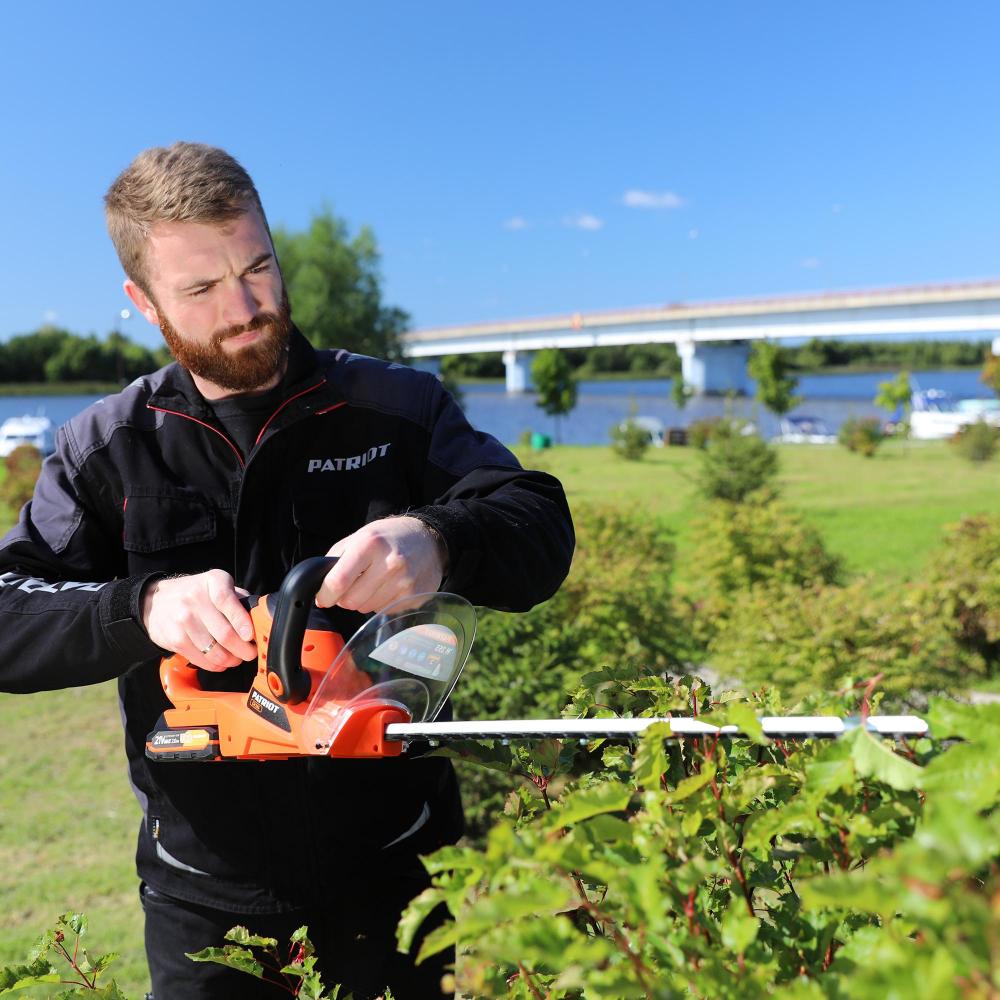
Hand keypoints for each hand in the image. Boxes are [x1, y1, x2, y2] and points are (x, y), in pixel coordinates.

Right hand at [141, 570, 256, 670]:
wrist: (157, 601)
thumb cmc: (196, 594)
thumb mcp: (218, 585)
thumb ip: (239, 599)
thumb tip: (261, 618)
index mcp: (213, 581)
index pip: (227, 601)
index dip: (242, 621)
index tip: (250, 636)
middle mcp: (195, 599)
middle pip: (224, 633)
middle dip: (243, 649)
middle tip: (250, 653)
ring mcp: (183, 620)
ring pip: (214, 650)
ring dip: (231, 660)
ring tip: (236, 658)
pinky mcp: (175, 639)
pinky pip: (201, 659)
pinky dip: (215, 665)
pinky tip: (221, 661)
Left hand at [317, 516, 446, 611]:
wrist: (429, 539)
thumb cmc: (389, 537)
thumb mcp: (359, 536)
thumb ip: (336, 559)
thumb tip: (320, 588)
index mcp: (370, 544)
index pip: (339, 581)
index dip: (326, 595)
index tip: (323, 598)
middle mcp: (390, 563)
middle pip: (351, 601)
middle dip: (346, 597)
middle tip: (355, 584)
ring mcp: (405, 582)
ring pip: (367, 609)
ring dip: (365, 600)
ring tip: (376, 582)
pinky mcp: (414, 596)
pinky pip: (384, 611)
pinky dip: (382, 603)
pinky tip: (390, 587)